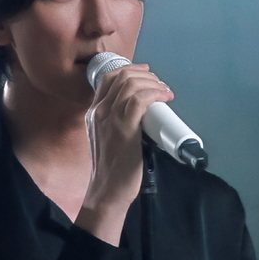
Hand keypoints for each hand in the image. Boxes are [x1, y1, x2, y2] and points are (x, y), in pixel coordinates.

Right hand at [76, 63, 172, 244]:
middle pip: (122, 77)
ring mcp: (110, 119)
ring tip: (165, 91)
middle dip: (146, 76)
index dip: (130, 70)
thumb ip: (114, 121)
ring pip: (132, 85)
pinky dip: (155, 94)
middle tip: (160, 84)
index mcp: (93, 113)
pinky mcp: (125, 129)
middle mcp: (99, 112)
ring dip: (153, 84)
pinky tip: (164, 98)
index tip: (147, 73)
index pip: (108, 78)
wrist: (107, 189)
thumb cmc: (110, 168)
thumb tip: (139, 110)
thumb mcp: (105, 137)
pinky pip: (140, 100)